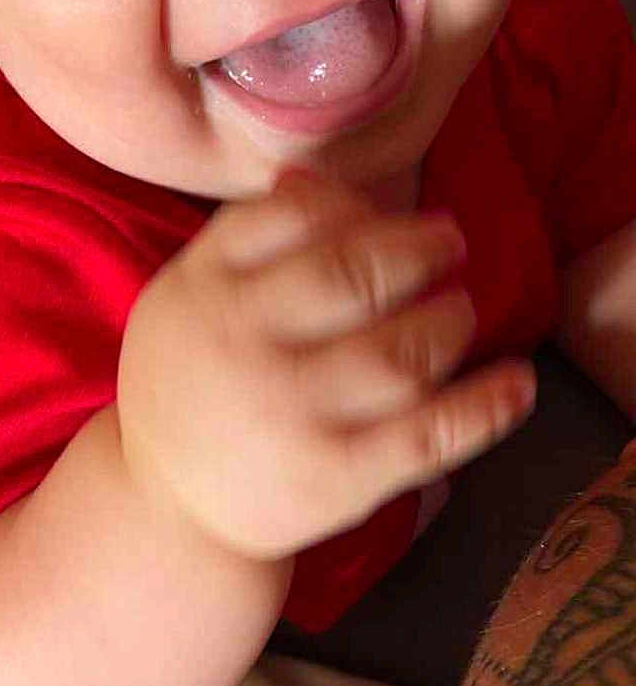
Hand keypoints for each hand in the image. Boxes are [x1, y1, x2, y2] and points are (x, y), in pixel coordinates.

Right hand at [117, 167, 535, 559]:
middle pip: (354, 273)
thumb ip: (246, 237)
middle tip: (447, 246)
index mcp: (206, 290)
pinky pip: (430, 434)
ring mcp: (294, 415)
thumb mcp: (190, 297)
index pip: (295, 216)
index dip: (353, 206)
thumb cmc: (194, 382)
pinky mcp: (338, 478)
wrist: (168, 506)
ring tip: (455, 315)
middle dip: (419, 250)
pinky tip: (517, 383)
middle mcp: (245, 346)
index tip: (379, 217)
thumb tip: (313, 179)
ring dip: (449, 321)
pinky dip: (486, 406)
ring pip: (400, 351)